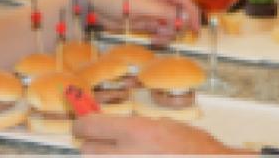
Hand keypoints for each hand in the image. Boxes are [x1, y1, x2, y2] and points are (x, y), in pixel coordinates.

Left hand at [73, 113, 245, 154]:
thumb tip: (113, 128)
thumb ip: (136, 127)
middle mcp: (126, 154)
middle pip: (87, 149)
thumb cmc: (194, 149)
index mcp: (136, 132)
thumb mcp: (166, 126)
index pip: (88, 126)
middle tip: (106, 143)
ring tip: (126, 155)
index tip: (84, 123)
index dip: (84, 124)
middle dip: (94, 145)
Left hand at [86, 0, 201, 39]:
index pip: (184, 0)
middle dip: (177, 27)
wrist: (93, 7)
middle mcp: (161, 0)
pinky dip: (160, 38)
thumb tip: (183, 19)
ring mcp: (155, 12)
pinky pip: (161, 32)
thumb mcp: (139, 4)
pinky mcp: (147, 23)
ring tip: (156, 38)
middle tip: (164, 34)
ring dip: (168, 34)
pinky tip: (153, 39)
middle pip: (180, 16)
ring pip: (172, 26)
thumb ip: (162, 11)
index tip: (196, 29)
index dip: (192, 14)